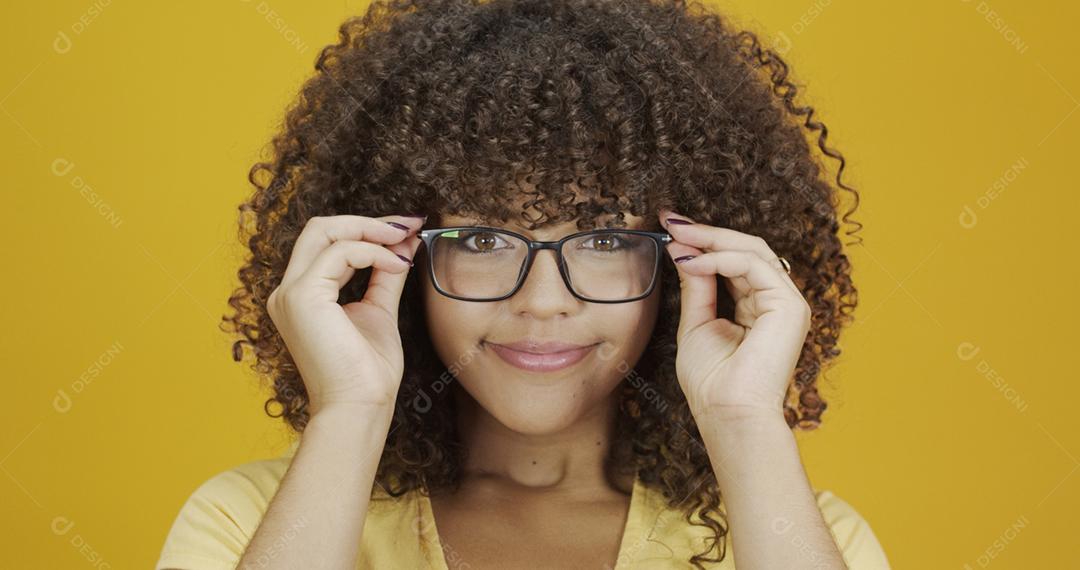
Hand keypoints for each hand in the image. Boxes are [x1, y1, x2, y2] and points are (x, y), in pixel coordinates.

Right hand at [266, 214, 424, 417]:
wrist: (360, 406)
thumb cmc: (368, 371)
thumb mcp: (380, 309)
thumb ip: (386, 274)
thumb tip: (404, 242)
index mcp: (303, 295)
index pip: (328, 243)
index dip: (368, 229)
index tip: (407, 228)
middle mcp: (287, 291)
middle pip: (320, 228)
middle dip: (368, 221)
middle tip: (409, 224)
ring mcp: (290, 293)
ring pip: (326, 231)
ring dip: (373, 231)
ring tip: (406, 241)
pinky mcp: (302, 297)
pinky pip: (340, 252)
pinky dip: (374, 252)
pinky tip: (397, 266)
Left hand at [659, 209, 811, 420]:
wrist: (727, 414)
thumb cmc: (711, 383)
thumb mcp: (696, 323)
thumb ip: (696, 287)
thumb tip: (684, 252)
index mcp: (757, 306)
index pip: (733, 261)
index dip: (702, 242)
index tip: (668, 228)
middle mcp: (776, 300)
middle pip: (745, 248)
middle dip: (705, 232)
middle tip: (670, 221)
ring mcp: (786, 302)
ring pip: (751, 249)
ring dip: (710, 239)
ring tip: (676, 236)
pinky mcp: (789, 305)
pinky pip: (753, 265)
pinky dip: (719, 258)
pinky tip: (691, 262)